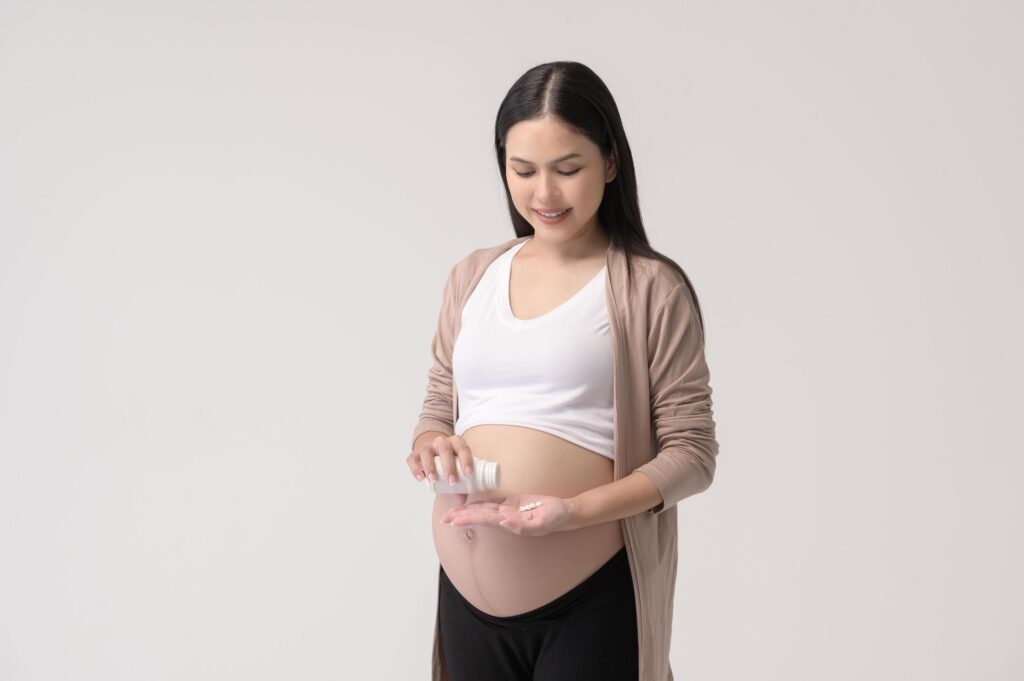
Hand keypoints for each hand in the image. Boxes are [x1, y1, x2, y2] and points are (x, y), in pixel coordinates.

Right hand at [407, 434, 474, 485]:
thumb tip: (464, 498)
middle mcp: (441, 442)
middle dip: (448, 465)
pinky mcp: (415, 454)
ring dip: (430, 466)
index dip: (466, 459)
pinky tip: (420, 478)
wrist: (435, 460)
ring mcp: (427, 446)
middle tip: (451, 482)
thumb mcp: (459, 471)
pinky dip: (415, 468)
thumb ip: (464, 484)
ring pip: (426, 452)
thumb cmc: (452, 466)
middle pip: (444, 449)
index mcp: (456, 443)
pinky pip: (413, 459)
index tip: (468, 473)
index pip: (462, 447)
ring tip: (433, 480)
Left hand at [439, 494, 574, 535]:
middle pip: (479, 516)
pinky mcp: (512, 503)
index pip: (485, 519)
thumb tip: (503, 522)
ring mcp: (508, 511)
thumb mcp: (543, 521)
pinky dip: (479, 504)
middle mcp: (506, 518)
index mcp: (511, 523)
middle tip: (444, 518)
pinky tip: (468, 504)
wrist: (565, 513)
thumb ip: (523, 524)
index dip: (469, 519)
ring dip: (467, 512)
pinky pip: (492, 503)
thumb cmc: (556, 517)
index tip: (455, 520)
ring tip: (450, 513)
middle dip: (462, 517)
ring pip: (483, 510)